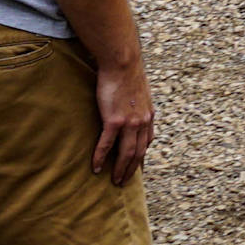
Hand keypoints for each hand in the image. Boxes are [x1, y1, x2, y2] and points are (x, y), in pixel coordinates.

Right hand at [93, 60, 156, 183]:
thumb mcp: (140, 90)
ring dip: (120, 169)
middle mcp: (142, 122)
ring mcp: (129, 122)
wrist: (122, 63)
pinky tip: (96, 168)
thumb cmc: (128, 72)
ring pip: (126, 153)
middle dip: (132, 169)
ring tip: (114, 181)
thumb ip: (138, 102)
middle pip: (138, 153)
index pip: (147, 142)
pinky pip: (106, 145)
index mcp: (148, 115)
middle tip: (124, 182)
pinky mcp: (114, 120)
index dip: (141, 156)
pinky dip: (101, 158)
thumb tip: (133, 105)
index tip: (136, 167)